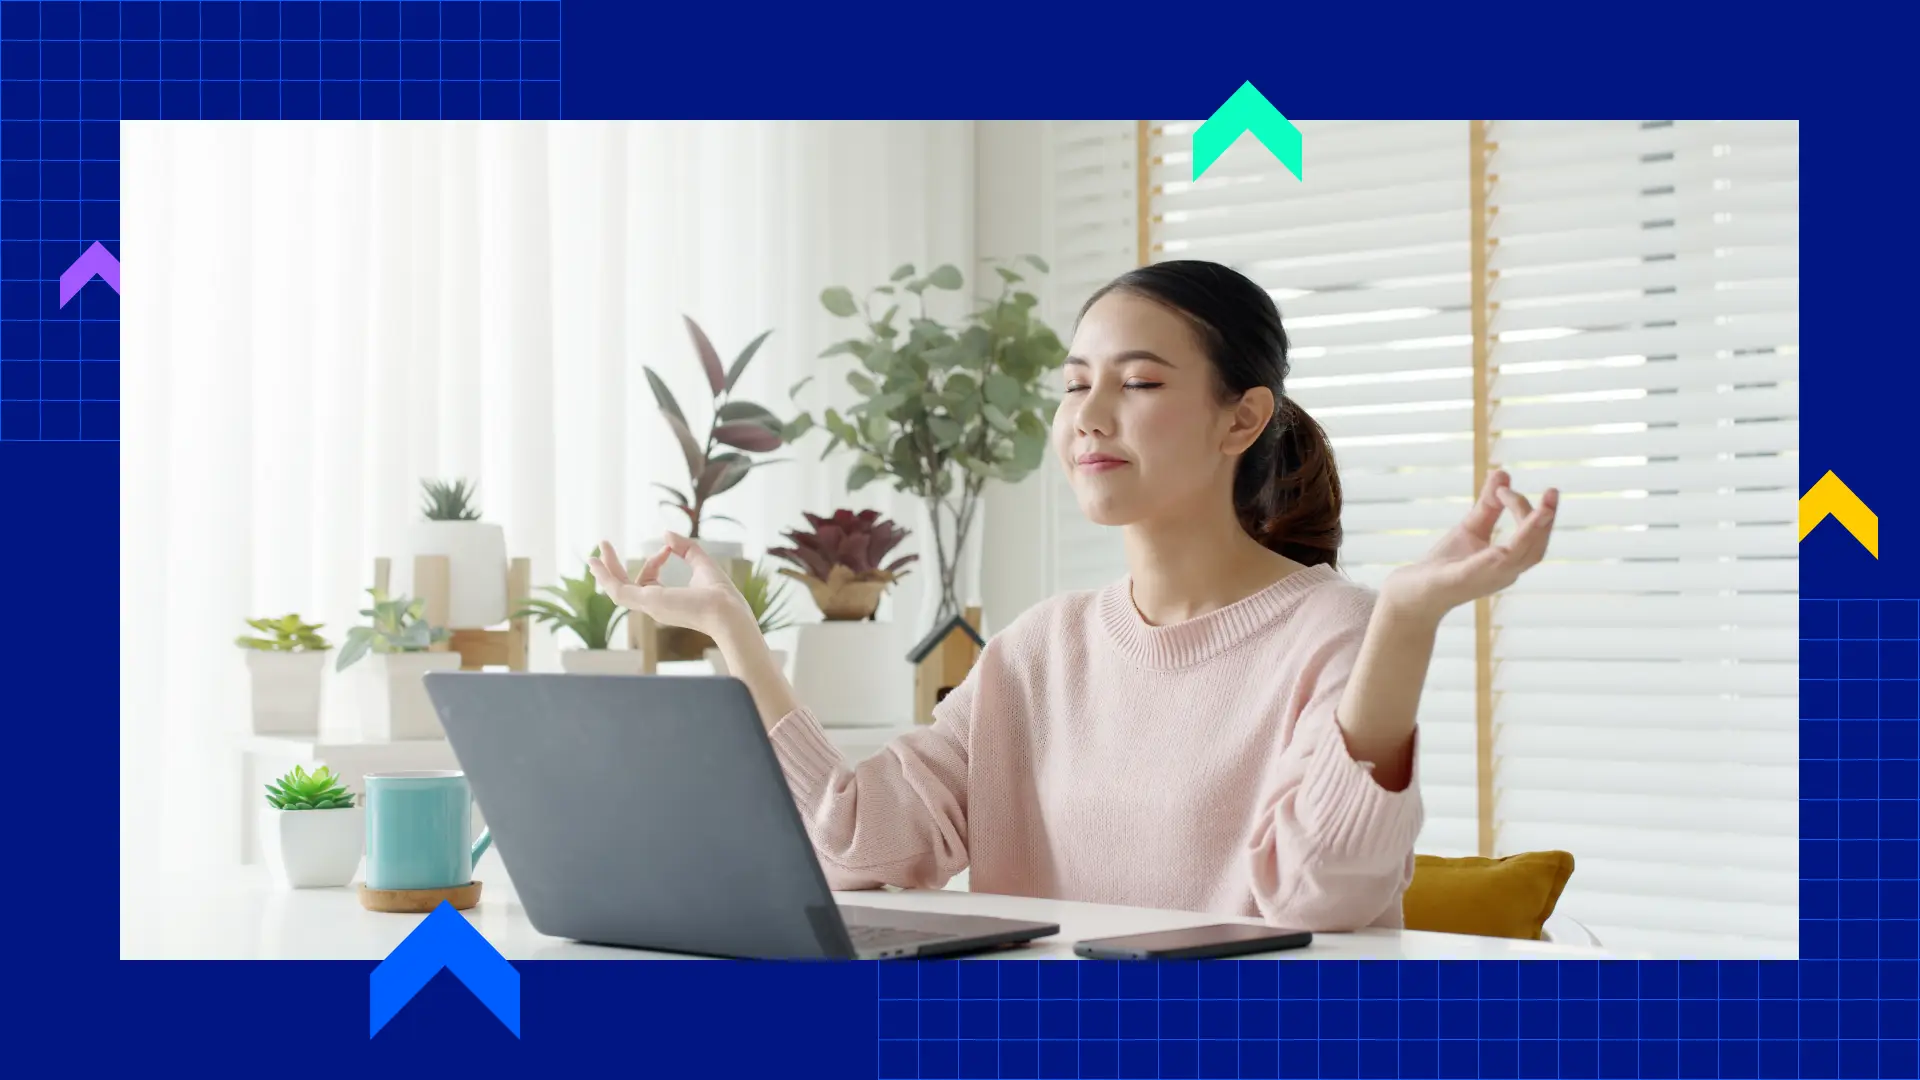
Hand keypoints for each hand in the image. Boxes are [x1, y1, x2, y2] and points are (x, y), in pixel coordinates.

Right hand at [587, 533, 751, 640]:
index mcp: (666, 601)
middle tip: (603, 547)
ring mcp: (649, 605)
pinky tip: (597, 563)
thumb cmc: (721, 595)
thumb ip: (685, 548)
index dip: (654, 561)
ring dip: (604, 572)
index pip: (648, 580)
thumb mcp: (701, 563)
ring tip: (593, 556)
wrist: (728, 611)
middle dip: (612, 569)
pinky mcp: (647, 601)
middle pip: (626, 587)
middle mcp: (655, 606)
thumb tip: (666, 535)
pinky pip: (618, 590)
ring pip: (617, 590)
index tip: (668, 547)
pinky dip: (606, 577)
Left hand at [1380, 469, 1556, 624]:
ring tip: (1547, 506)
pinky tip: (1518, 526)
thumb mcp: (1470, 527)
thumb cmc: (1445, 563)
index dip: (1527, 510)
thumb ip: (1488, 504)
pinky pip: (1502, 560)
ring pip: (1527, 554)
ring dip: (1536, 528)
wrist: (1414, 590)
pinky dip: (1514, 543)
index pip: (1531, 537)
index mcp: (1508, 562)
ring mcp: (1493, 576)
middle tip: (1553, 491)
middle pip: (1537, 546)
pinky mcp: (1473, 576)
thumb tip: (1503, 472)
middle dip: (1548, 519)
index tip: (1505, 486)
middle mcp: (1507, 572)